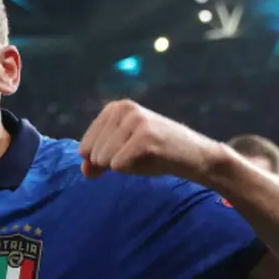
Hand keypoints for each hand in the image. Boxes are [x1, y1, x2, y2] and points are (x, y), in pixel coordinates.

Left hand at [78, 100, 225, 182]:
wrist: (194, 155)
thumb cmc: (155, 154)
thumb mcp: (120, 154)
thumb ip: (97, 160)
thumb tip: (85, 170)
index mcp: (115, 108)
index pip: (85, 146)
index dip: (99, 160)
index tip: (123, 155)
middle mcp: (124, 109)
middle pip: (92, 153)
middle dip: (110, 164)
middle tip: (137, 156)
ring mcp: (135, 121)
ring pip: (104, 159)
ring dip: (122, 166)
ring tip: (144, 156)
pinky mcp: (145, 137)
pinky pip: (118, 165)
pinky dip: (130, 170)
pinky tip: (150, 159)